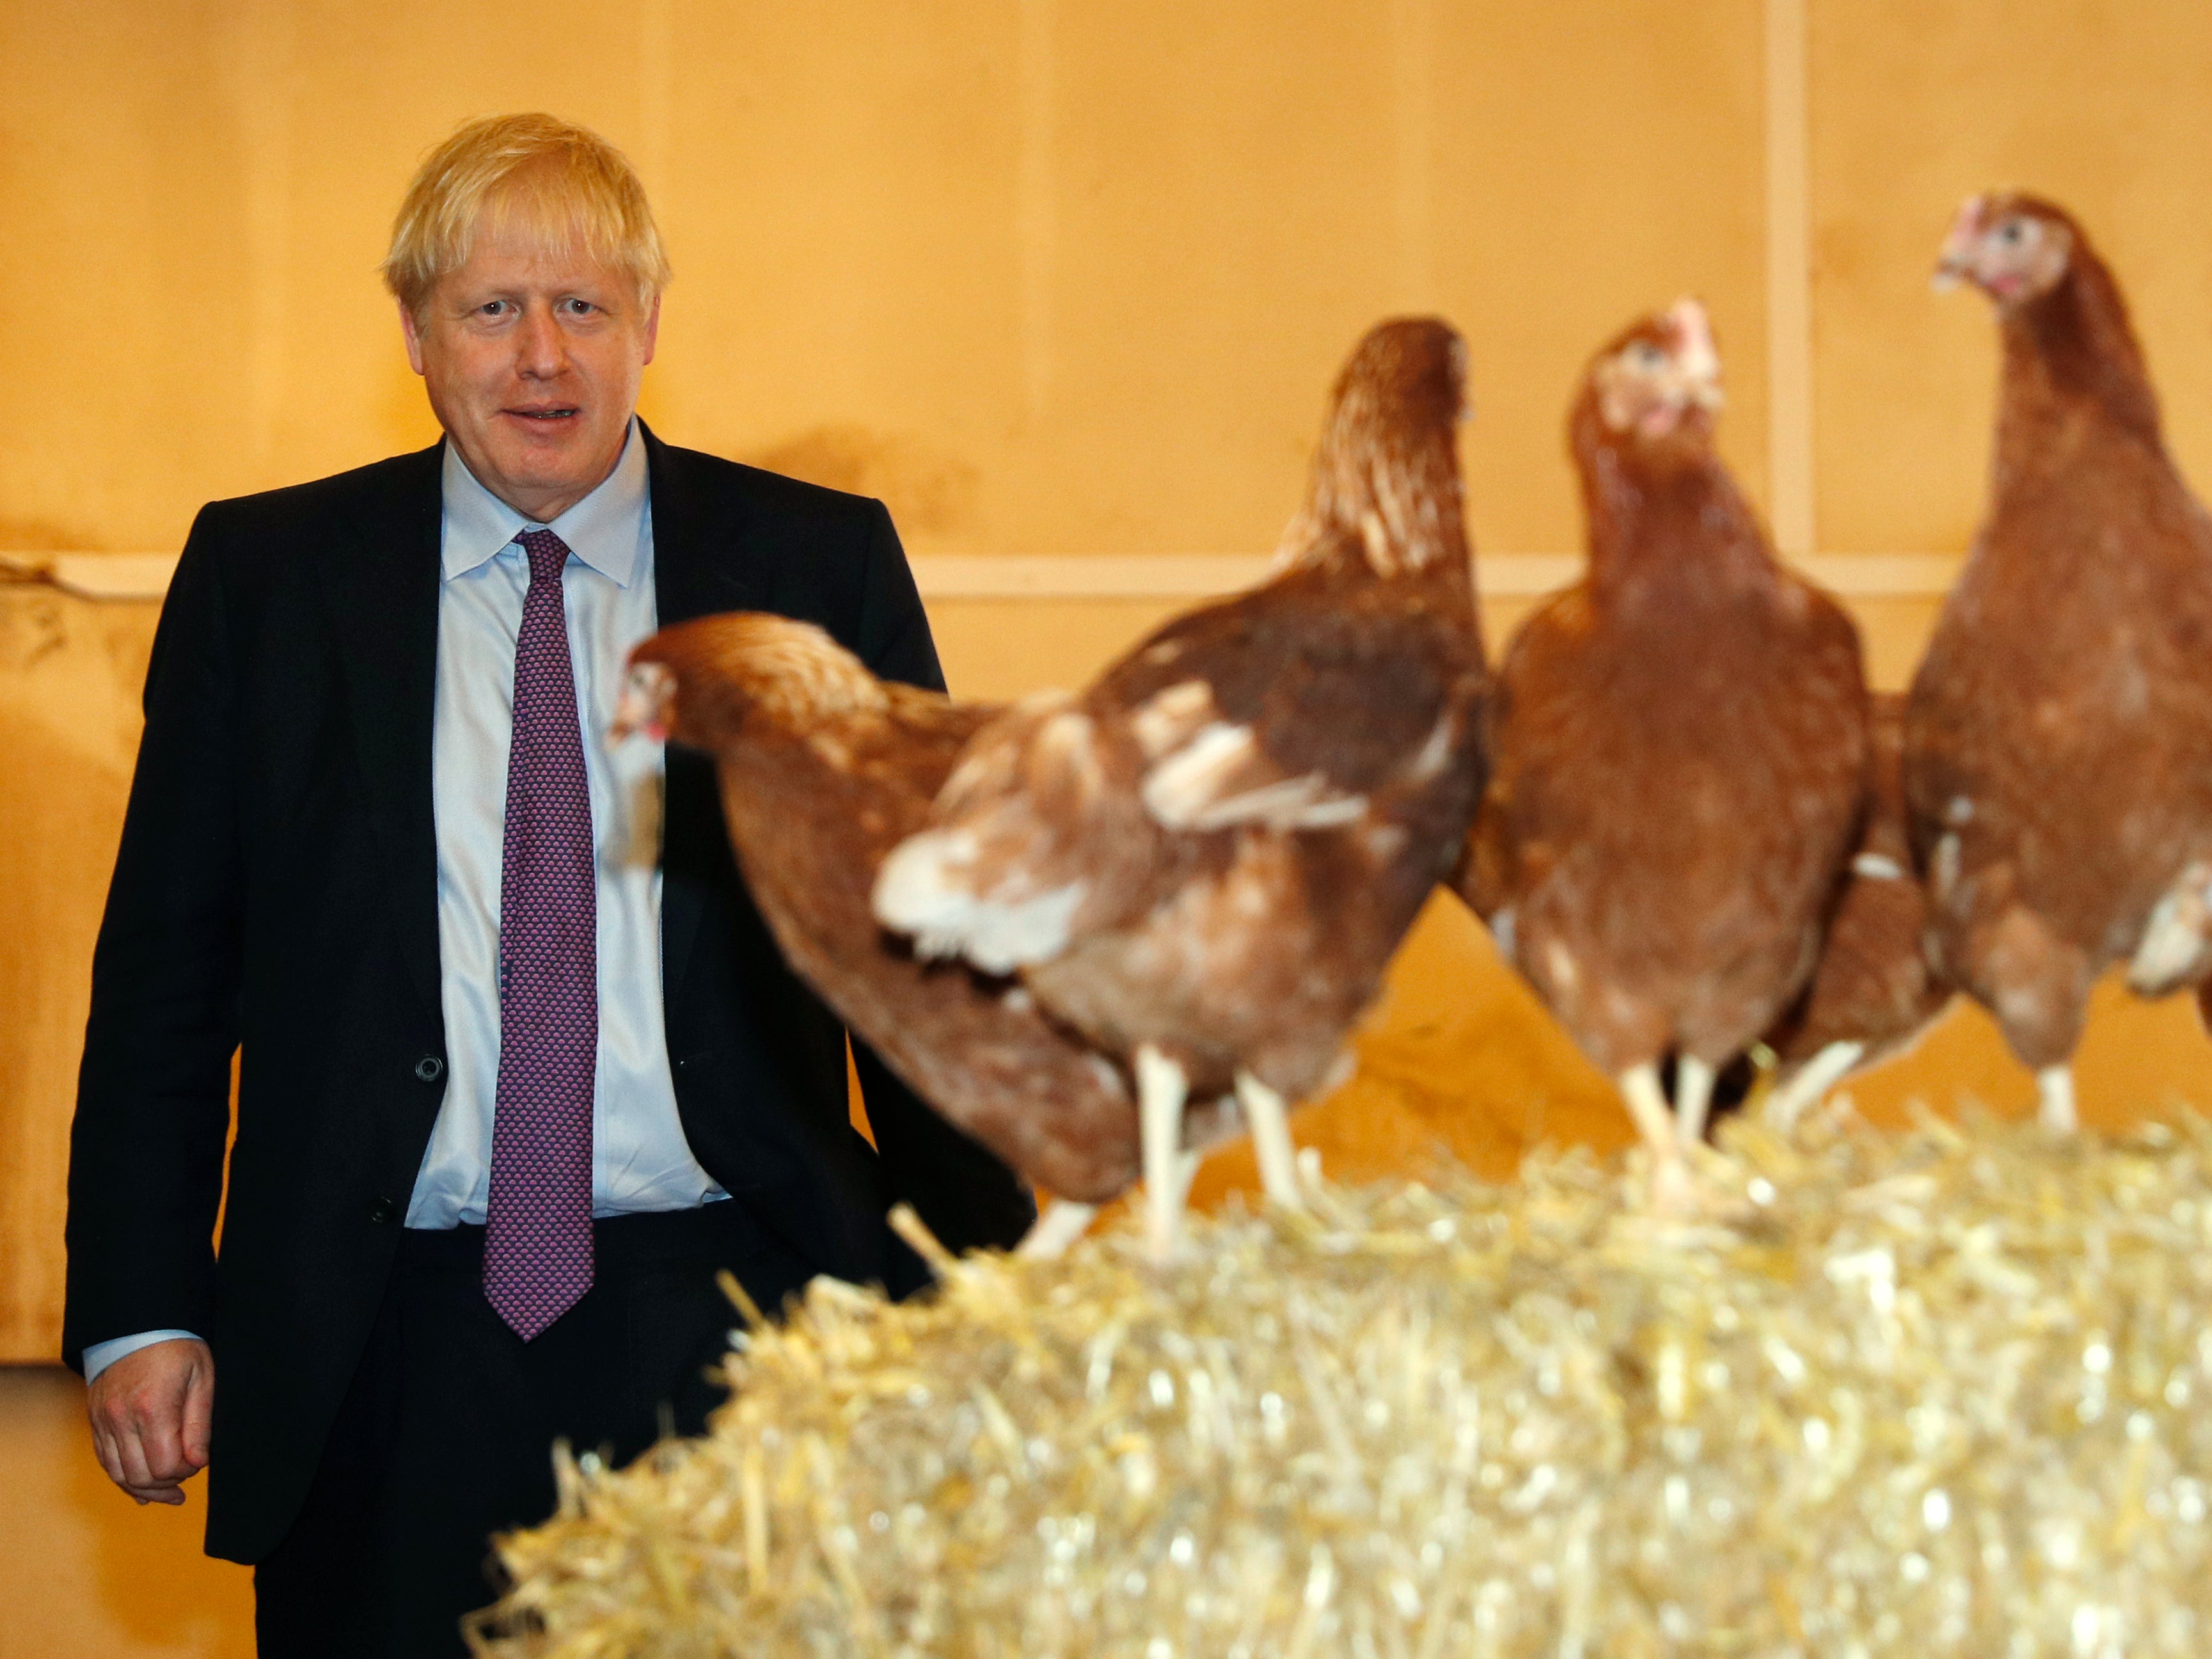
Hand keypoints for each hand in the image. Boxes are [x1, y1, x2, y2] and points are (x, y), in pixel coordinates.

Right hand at [86, 1337, 214, 1505]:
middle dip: (167, 1484)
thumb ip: (199, 1425)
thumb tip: (198, 1464)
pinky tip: (143, 1488)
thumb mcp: (202, 1378)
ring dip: (145, 1488)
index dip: (185, 1471)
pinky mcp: (95, 1422)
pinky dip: (123, 1478)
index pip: (165, 1465)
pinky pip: (106, 1461)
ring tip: (170, 1492)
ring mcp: (104, 1422)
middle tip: (186, 1478)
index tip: (198, 1461)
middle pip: (140, 1476)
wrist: (136, 1326)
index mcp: (153, 1408)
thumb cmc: (177, 1349)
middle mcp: (122, 1419)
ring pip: (119, 1474)